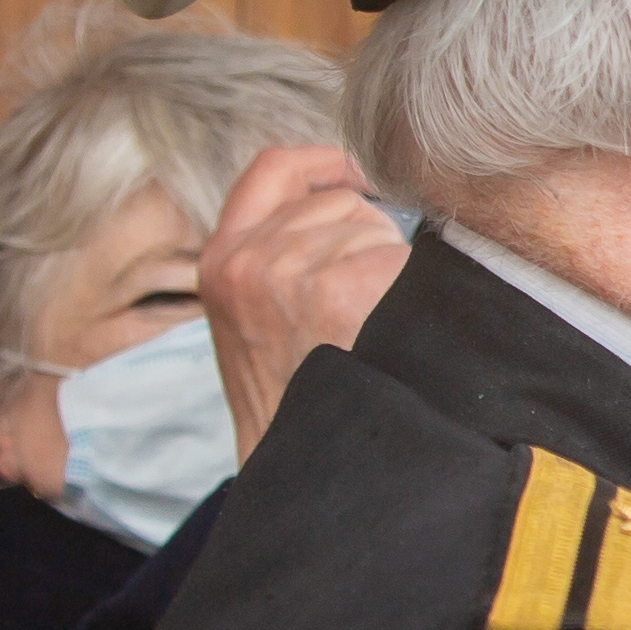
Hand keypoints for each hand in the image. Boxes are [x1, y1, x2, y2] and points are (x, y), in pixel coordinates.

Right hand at [201, 146, 410, 457]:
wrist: (301, 466)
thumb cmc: (292, 397)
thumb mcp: (255, 318)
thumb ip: (280, 254)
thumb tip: (356, 199)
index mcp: (220, 259)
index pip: (274, 169)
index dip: (326, 163)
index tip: (362, 177)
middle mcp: (246, 260)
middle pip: (341, 203)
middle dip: (370, 239)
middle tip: (367, 304)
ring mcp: (287, 273)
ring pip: (374, 229)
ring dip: (390, 268)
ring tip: (371, 327)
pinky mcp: (334, 291)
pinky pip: (397, 259)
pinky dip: (409, 291)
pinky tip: (392, 333)